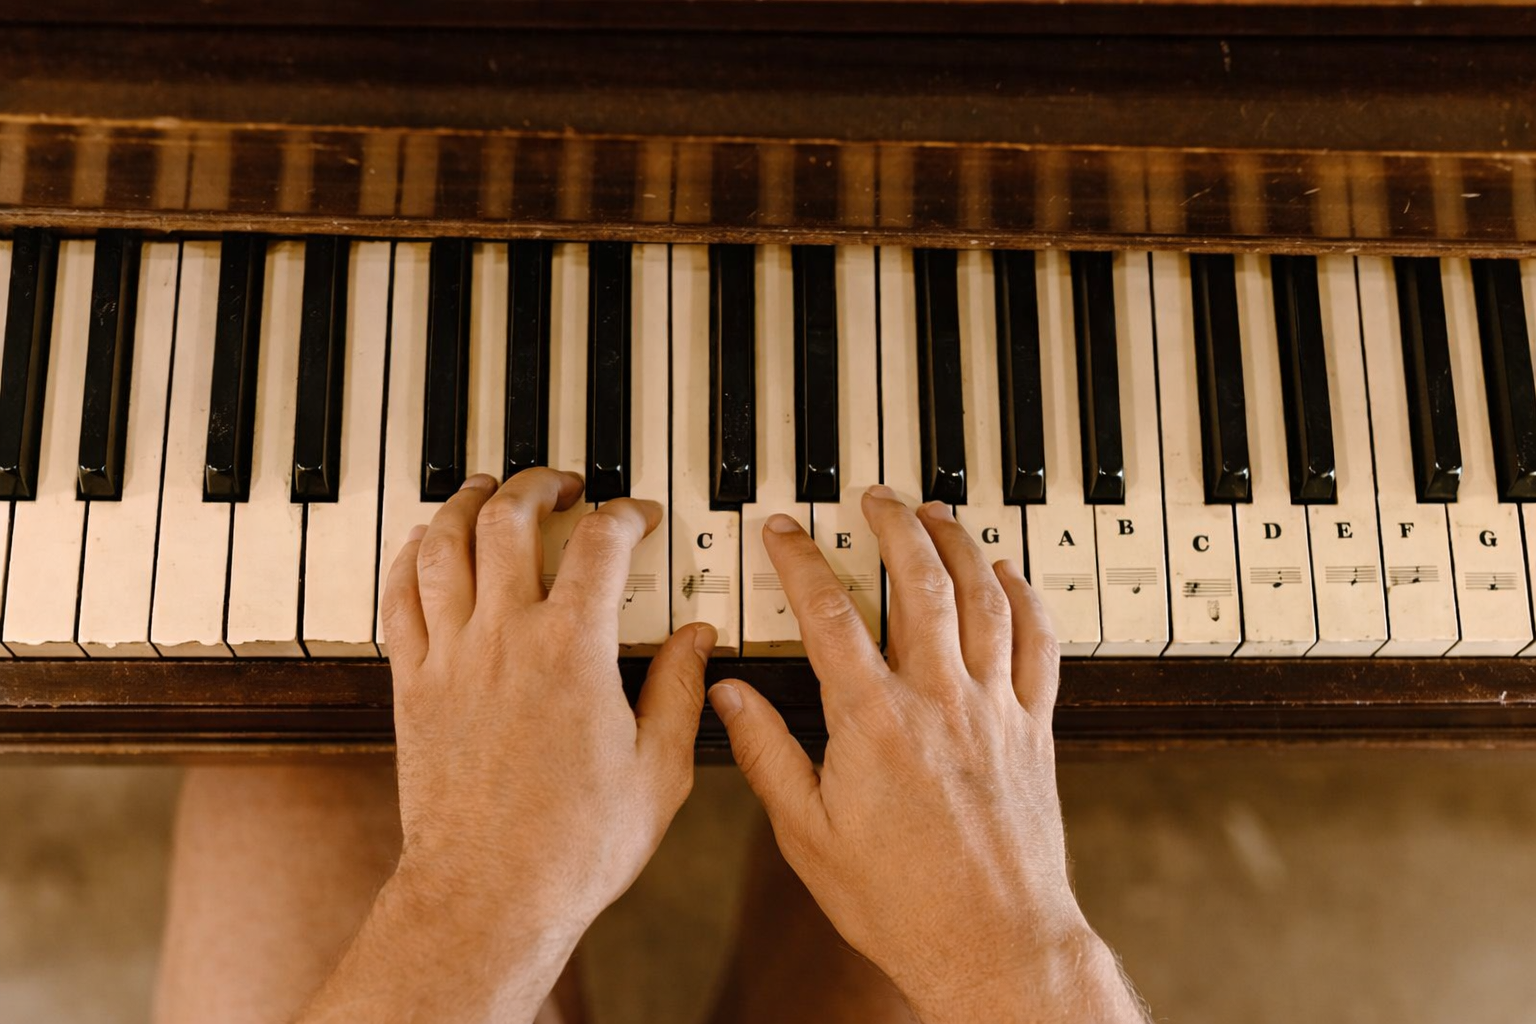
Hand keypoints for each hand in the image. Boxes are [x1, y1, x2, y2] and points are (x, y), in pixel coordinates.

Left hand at [380, 469, 714, 932]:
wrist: (490, 894)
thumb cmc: (574, 844)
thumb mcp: (660, 768)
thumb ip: (681, 690)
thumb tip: (699, 640)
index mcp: (574, 649)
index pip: (600, 543)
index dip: (624, 514)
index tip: (637, 515)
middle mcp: (505, 637)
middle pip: (508, 520)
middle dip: (537, 486)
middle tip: (559, 486)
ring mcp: (451, 657)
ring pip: (443, 545)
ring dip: (465, 503)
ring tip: (485, 489)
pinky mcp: (413, 686)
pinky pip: (398, 599)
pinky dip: (410, 558)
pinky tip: (422, 544)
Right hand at [708, 488, 1142, 1023]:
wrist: (993, 945)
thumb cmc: (900, 902)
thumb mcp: (808, 834)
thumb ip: (767, 754)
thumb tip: (729, 694)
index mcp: (874, 721)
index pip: (829, 613)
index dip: (800, 561)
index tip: (784, 533)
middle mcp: (940, 700)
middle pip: (920, 581)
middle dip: (893, 525)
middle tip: (874, 496)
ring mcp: (995, 709)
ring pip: (984, 598)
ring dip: (958, 544)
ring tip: (935, 513)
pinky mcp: (1033, 730)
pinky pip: (1040, 644)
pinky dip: (1025, 598)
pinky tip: (1009, 575)